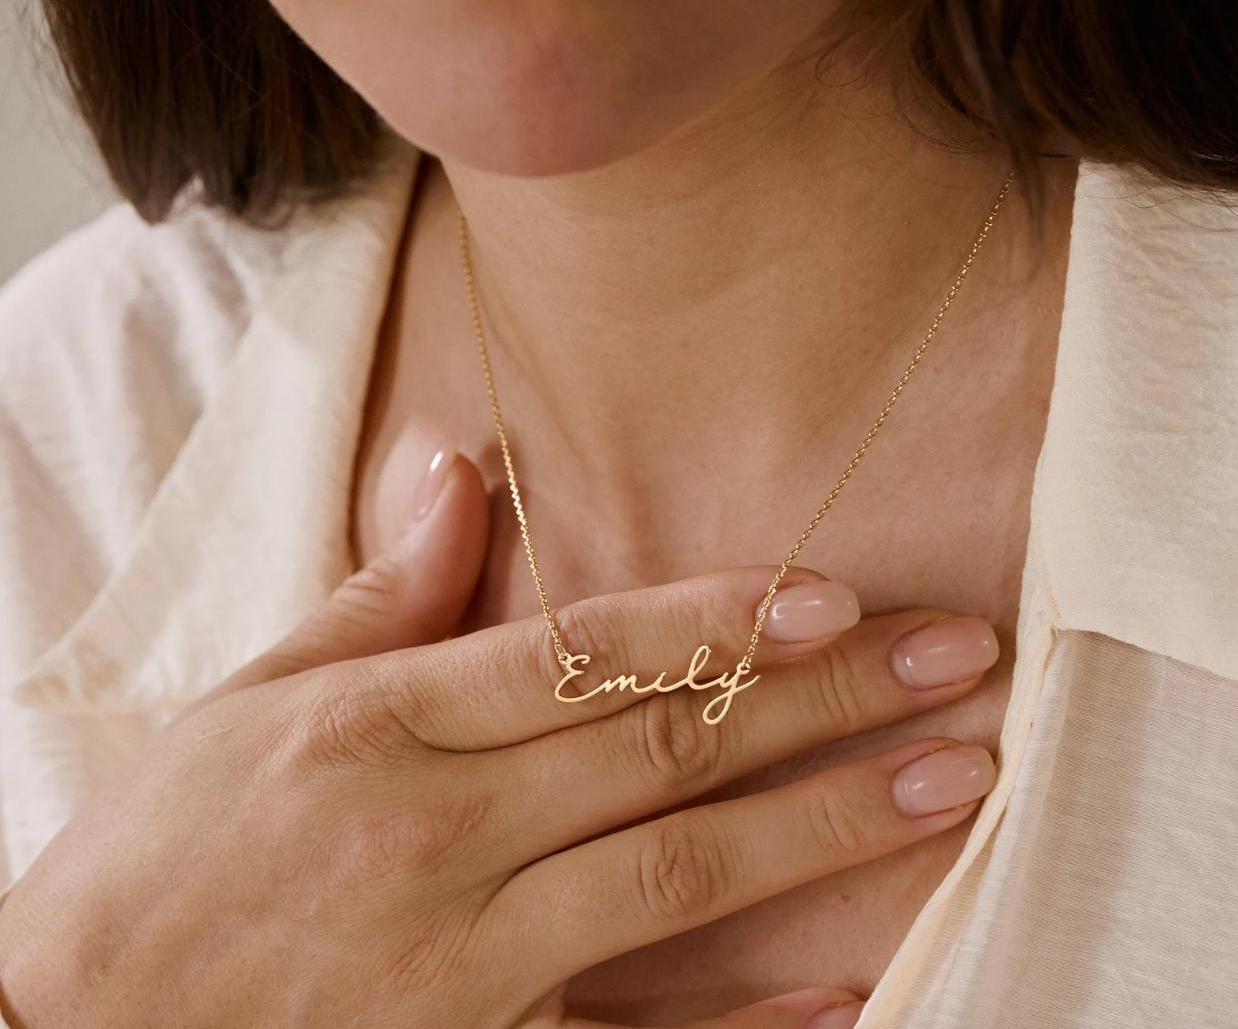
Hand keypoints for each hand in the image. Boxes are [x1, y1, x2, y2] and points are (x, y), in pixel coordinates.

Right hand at [0, 451, 995, 1028]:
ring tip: (945, 781)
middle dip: (819, 701)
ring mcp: (465, 962)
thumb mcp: (254, 695)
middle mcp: (441, 837)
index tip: (830, 594)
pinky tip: (849, 993)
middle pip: (664, 751)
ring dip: (823, 830)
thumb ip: (380, 589)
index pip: (584, 655)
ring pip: (676, 878)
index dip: (714, 621)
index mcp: (386, 726)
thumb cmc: (165, 852)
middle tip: (951, 661)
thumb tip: (453, 465)